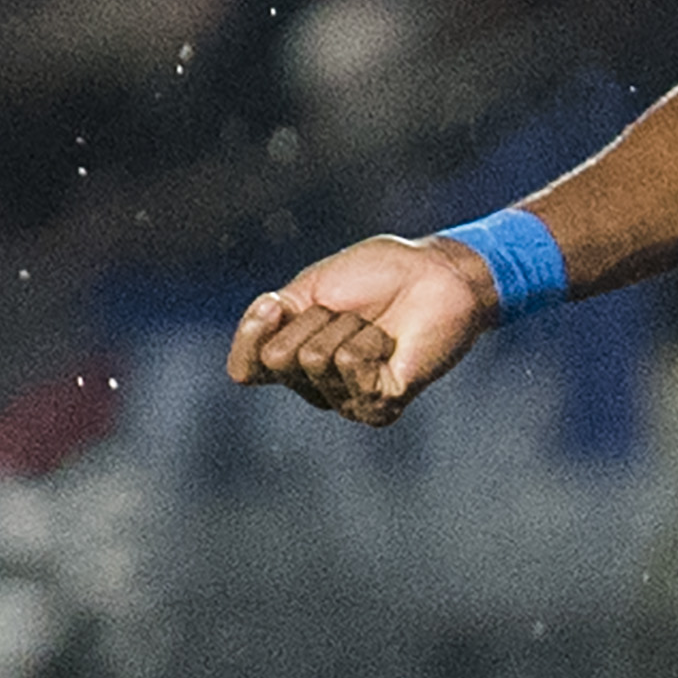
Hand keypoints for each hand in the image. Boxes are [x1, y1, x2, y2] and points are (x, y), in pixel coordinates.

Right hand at [226, 234, 497, 425]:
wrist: (435, 272)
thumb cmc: (376, 277)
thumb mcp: (304, 292)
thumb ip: (264, 329)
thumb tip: (242, 377)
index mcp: (293, 366)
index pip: (245, 370)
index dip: (258, 328)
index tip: (282, 302)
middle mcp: (316, 390)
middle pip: (280, 358)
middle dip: (316, 320)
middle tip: (354, 314)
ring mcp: (348, 401)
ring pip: (314, 358)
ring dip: (348, 327)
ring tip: (377, 327)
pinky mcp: (381, 405)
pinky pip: (348, 365)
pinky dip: (368, 340)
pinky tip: (391, 344)